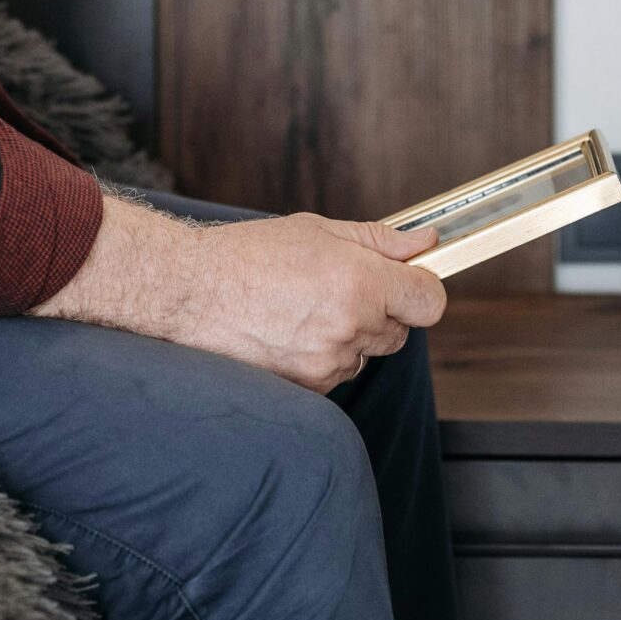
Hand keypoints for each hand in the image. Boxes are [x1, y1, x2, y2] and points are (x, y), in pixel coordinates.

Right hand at [34, 199, 448, 391]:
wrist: (190, 293)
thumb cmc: (249, 255)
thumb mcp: (319, 231)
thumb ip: (381, 241)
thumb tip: (426, 242)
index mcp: (360, 282)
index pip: (430, 301)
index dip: (422, 290)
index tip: (409, 283)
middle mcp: (351, 327)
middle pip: (400, 331)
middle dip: (381, 310)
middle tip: (338, 288)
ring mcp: (330, 363)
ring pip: (366, 354)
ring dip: (350, 335)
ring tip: (303, 308)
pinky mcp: (309, 388)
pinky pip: (337, 373)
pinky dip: (324, 357)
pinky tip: (290, 332)